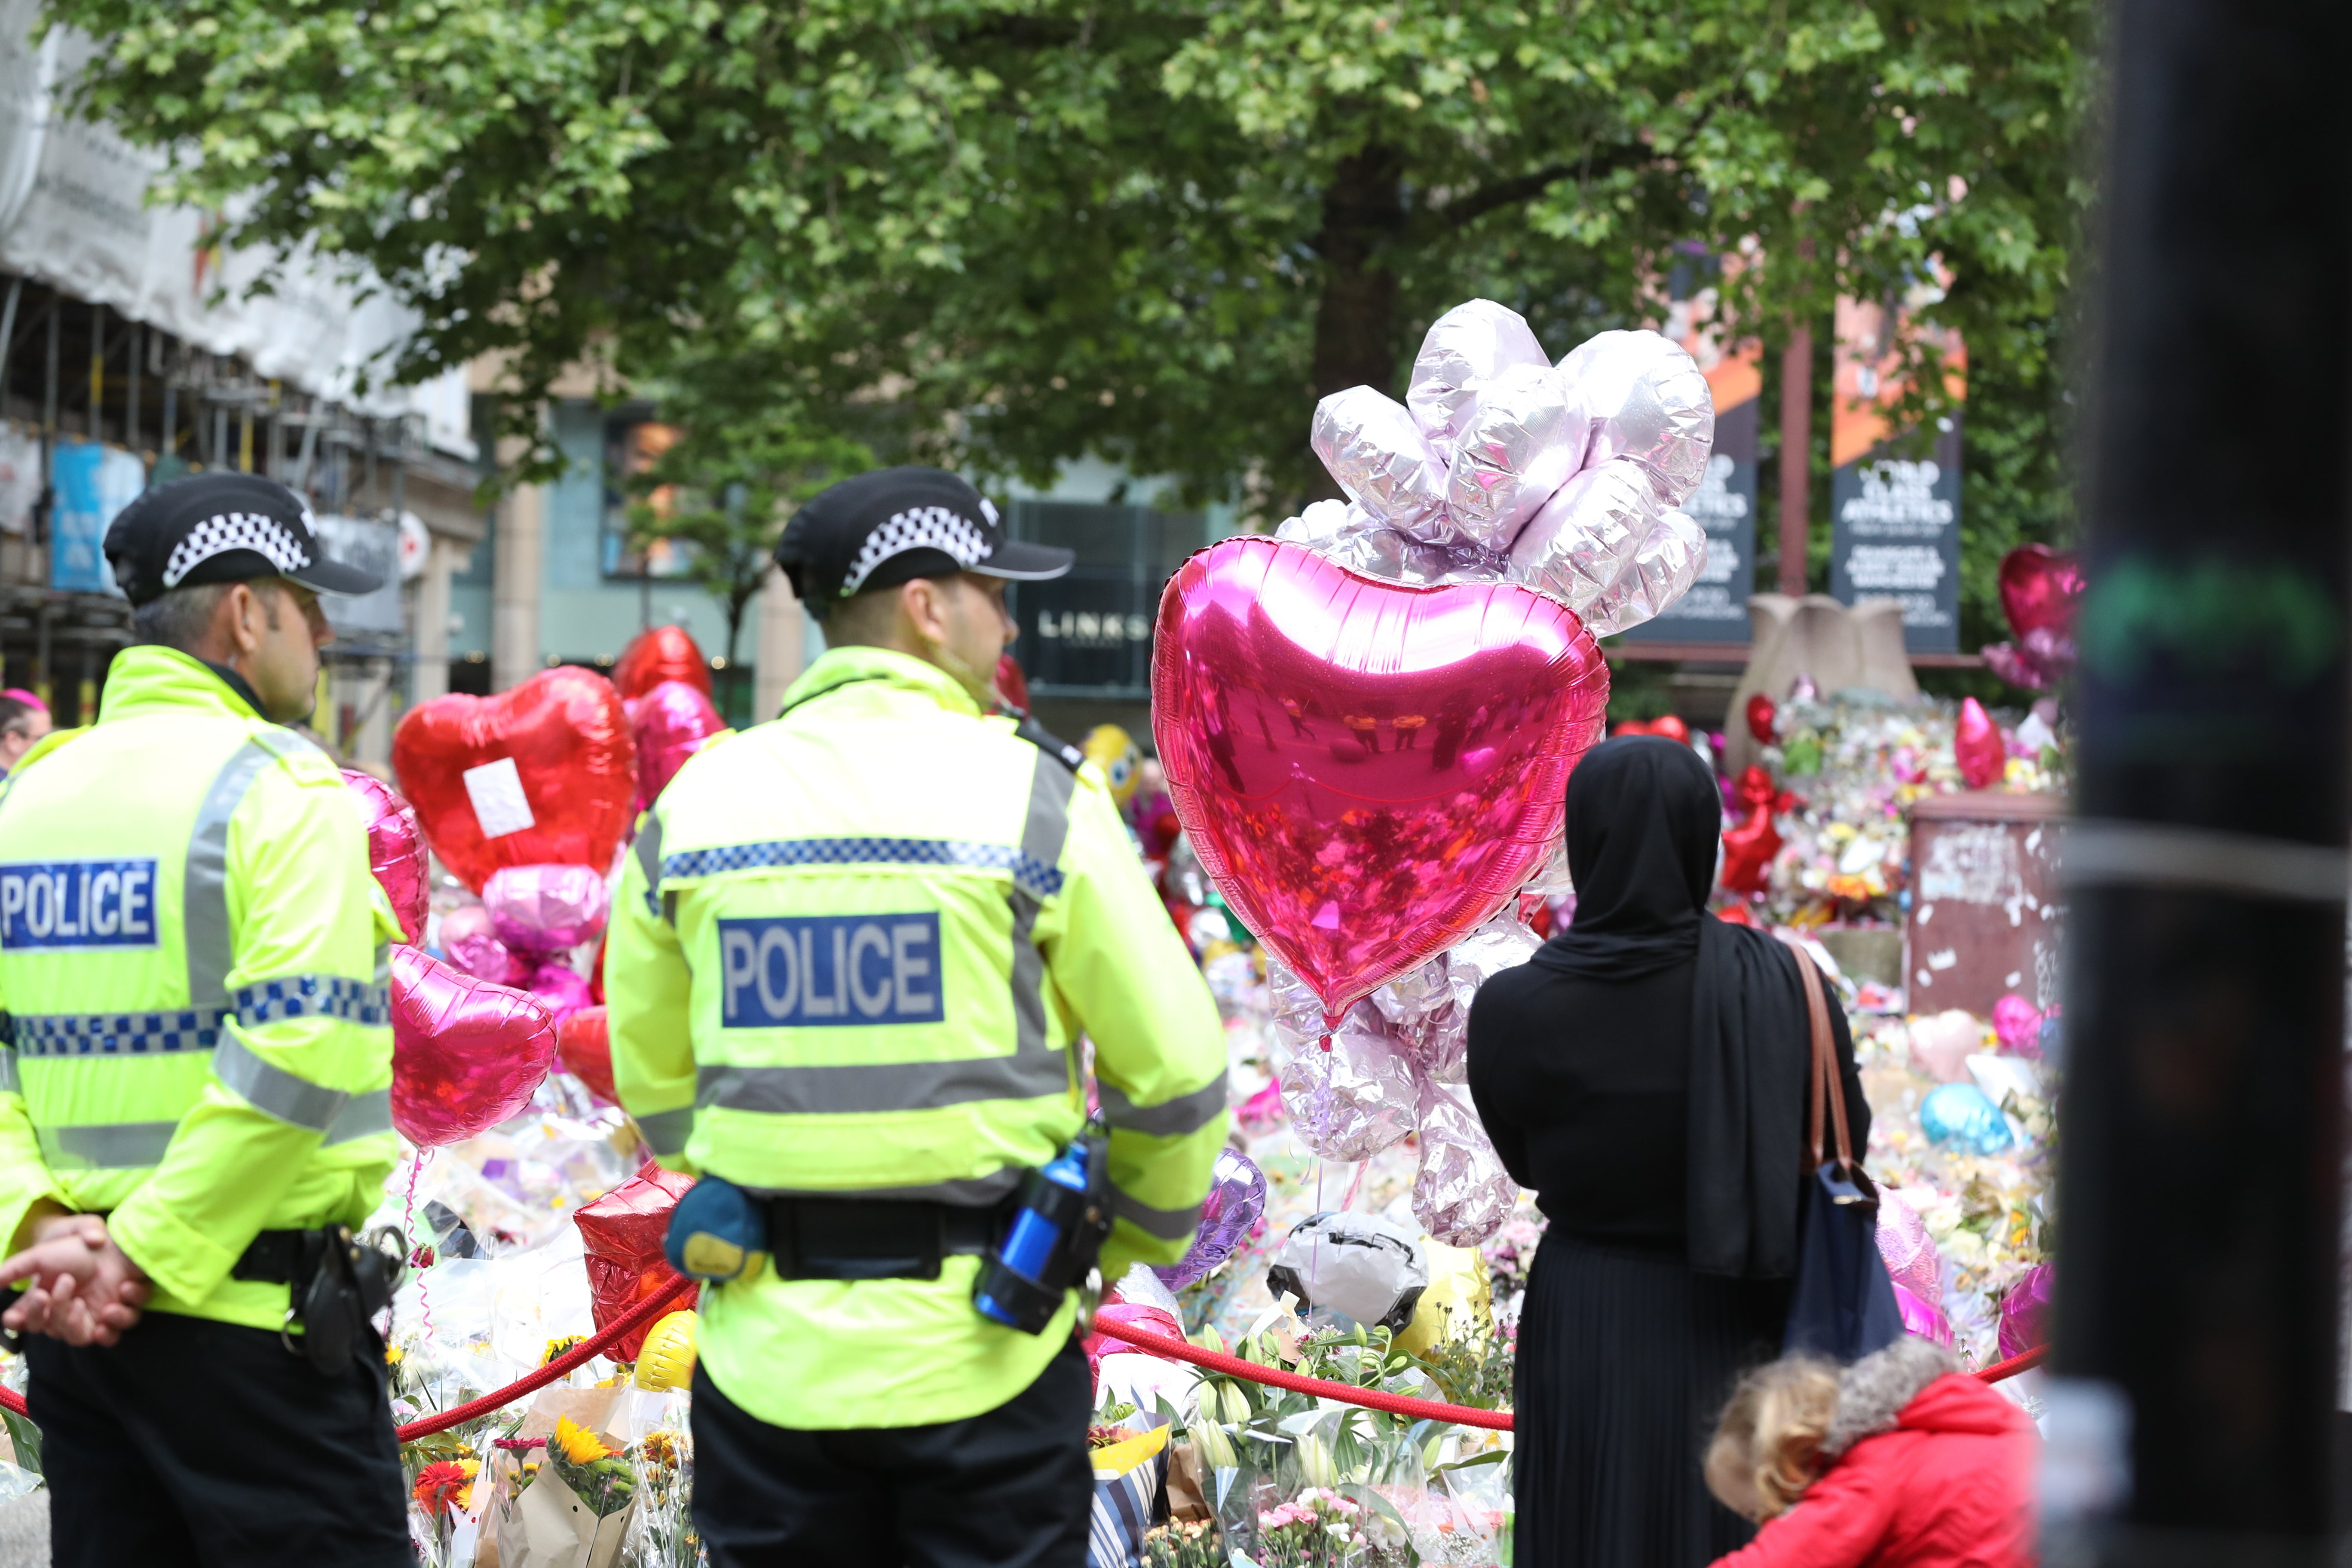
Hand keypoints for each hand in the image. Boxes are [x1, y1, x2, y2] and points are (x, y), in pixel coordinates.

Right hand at [0, 1213, 151, 1345]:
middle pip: (50, 1329)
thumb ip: (14, 1269)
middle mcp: (63, 1314)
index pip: (23, 1322)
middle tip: (65, 1281)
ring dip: (80, 1321)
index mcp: (43, 1302)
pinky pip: (112, 1336)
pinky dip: (117, 1320)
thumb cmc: (77, 1248)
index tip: (13, 1317)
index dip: (19, 1322)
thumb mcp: (41, 1256)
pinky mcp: (114, 1318)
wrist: (115, 1243)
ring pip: (79, 1339)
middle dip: (55, 1309)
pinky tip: (119, 1298)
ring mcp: (90, 1318)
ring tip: (85, 1300)